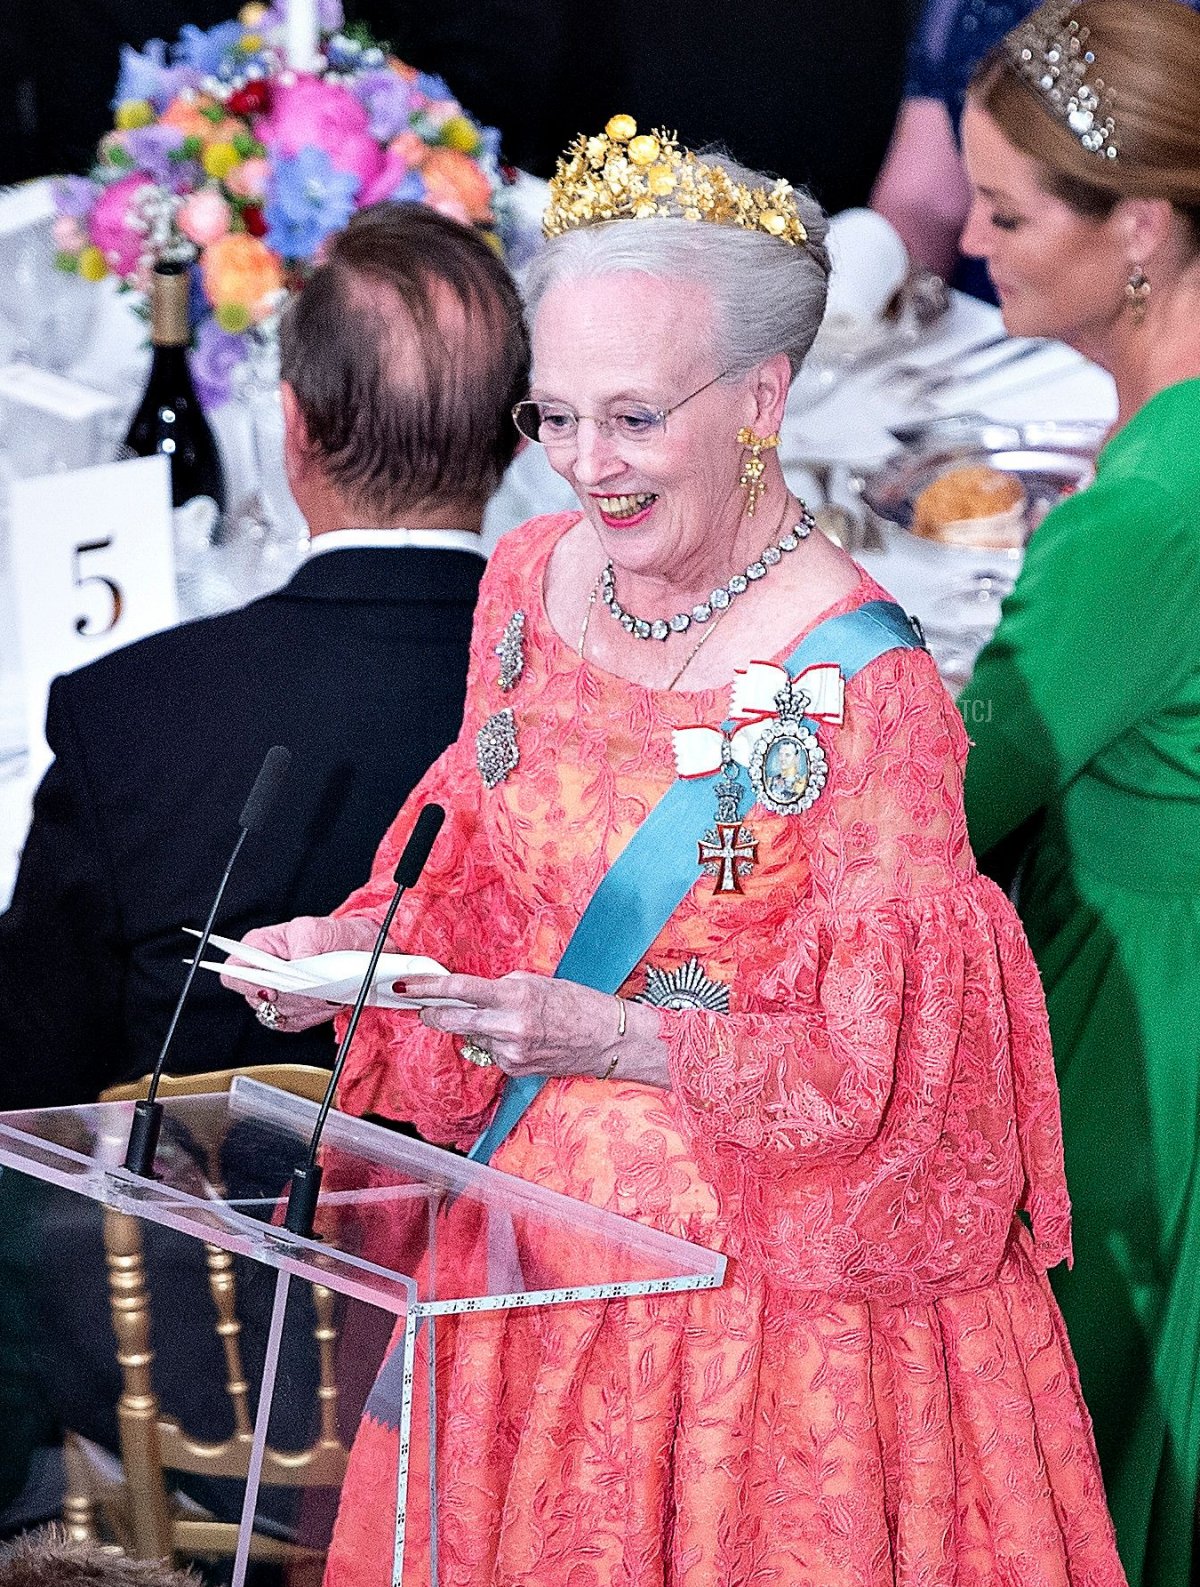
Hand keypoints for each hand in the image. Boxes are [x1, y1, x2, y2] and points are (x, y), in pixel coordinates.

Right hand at [222, 914, 378, 1032]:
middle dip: (288, 996)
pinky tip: (327, 1003)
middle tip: (312, 989)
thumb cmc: (333, 934)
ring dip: (305, 1007)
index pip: (234, 972)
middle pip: (256, 999)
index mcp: (258, 947)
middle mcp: (263, 972)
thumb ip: (300, 947)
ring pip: (276, 1014)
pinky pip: (293, 1023)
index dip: (248, 984)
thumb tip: (295, 965)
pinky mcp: (291, 1011)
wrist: (359, 951)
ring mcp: (276, 993)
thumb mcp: (315, 929)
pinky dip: (312, 1016)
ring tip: (326, 994)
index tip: (272, 988)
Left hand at [403, 970, 669, 1087]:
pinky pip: (491, 1052)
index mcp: (514, 996)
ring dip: (475, 1026)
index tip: (406, 985)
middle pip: (452, 1020)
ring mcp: (510, 1052)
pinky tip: (518, 1037)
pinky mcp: (514, 1069)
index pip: (459, 990)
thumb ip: (502, 987)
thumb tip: (471, 993)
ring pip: (472, 1036)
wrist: (607, 1039)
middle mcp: (508, 1026)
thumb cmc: (577, 1003)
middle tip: (424, 1006)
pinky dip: (496, 1042)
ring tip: (505, 1018)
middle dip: (434, 1012)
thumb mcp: (537, 983)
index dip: (427, 987)